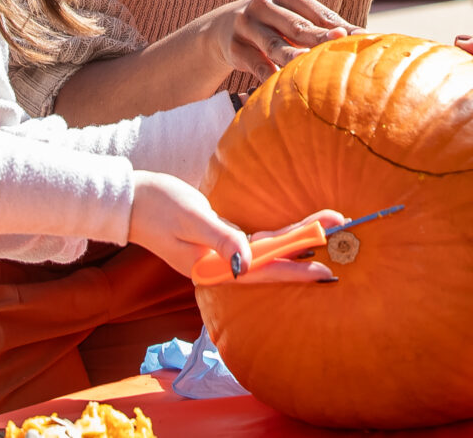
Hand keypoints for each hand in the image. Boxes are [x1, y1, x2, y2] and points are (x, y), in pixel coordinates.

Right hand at [127, 172, 335, 283]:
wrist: (130, 201)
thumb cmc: (158, 207)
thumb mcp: (191, 220)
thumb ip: (221, 240)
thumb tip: (246, 264)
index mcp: (211, 268)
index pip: (262, 272)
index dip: (295, 270)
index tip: (326, 270)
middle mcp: (220, 266)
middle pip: (271, 259)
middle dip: (306, 246)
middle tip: (342, 228)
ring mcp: (221, 254)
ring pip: (267, 249)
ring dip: (297, 238)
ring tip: (329, 225)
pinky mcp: (220, 239)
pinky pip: (256, 241)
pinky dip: (279, 237)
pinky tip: (298, 233)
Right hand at [205, 0, 355, 81]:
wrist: (221, 28)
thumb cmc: (274, 25)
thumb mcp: (293, 18)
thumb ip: (323, 27)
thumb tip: (367, 39)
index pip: (319, 13)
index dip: (340, 26)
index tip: (361, 37)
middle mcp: (265, 4)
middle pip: (298, 26)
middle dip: (320, 36)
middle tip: (340, 42)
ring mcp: (246, 24)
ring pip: (274, 45)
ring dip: (292, 55)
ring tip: (308, 62)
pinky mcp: (233, 46)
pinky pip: (254, 63)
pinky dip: (267, 74)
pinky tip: (279, 83)